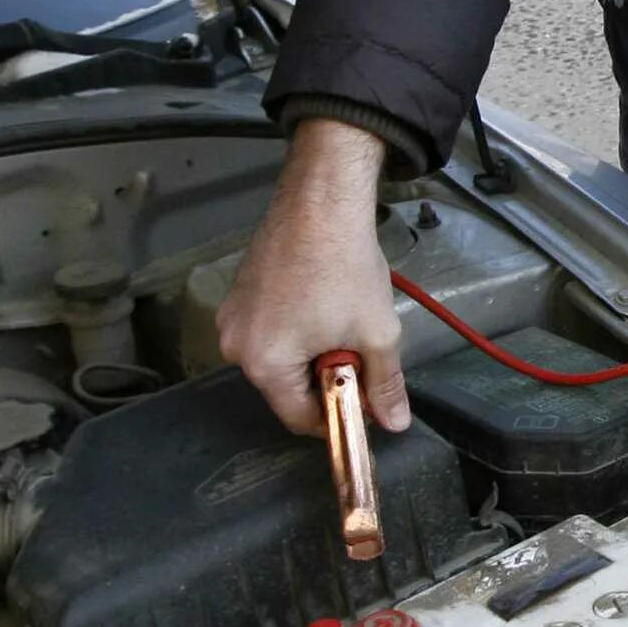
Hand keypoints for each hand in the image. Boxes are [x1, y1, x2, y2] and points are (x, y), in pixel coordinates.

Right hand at [217, 119, 411, 436]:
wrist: (321, 202)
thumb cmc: (346, 269)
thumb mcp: (376, 334)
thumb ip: (385, 385)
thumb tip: (395, 424)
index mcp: (262, 364)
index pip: (299, 417)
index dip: (338, 417)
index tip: (367, 402)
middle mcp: (234, 346)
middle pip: (286, 387)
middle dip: (326, 379)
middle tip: (361, 353)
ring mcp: (231, 316)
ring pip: (279, 357)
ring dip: (313, 352)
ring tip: (344, 321)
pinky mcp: (237, 293)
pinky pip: (269, 329)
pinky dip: (297, 329)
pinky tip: (324, 303)